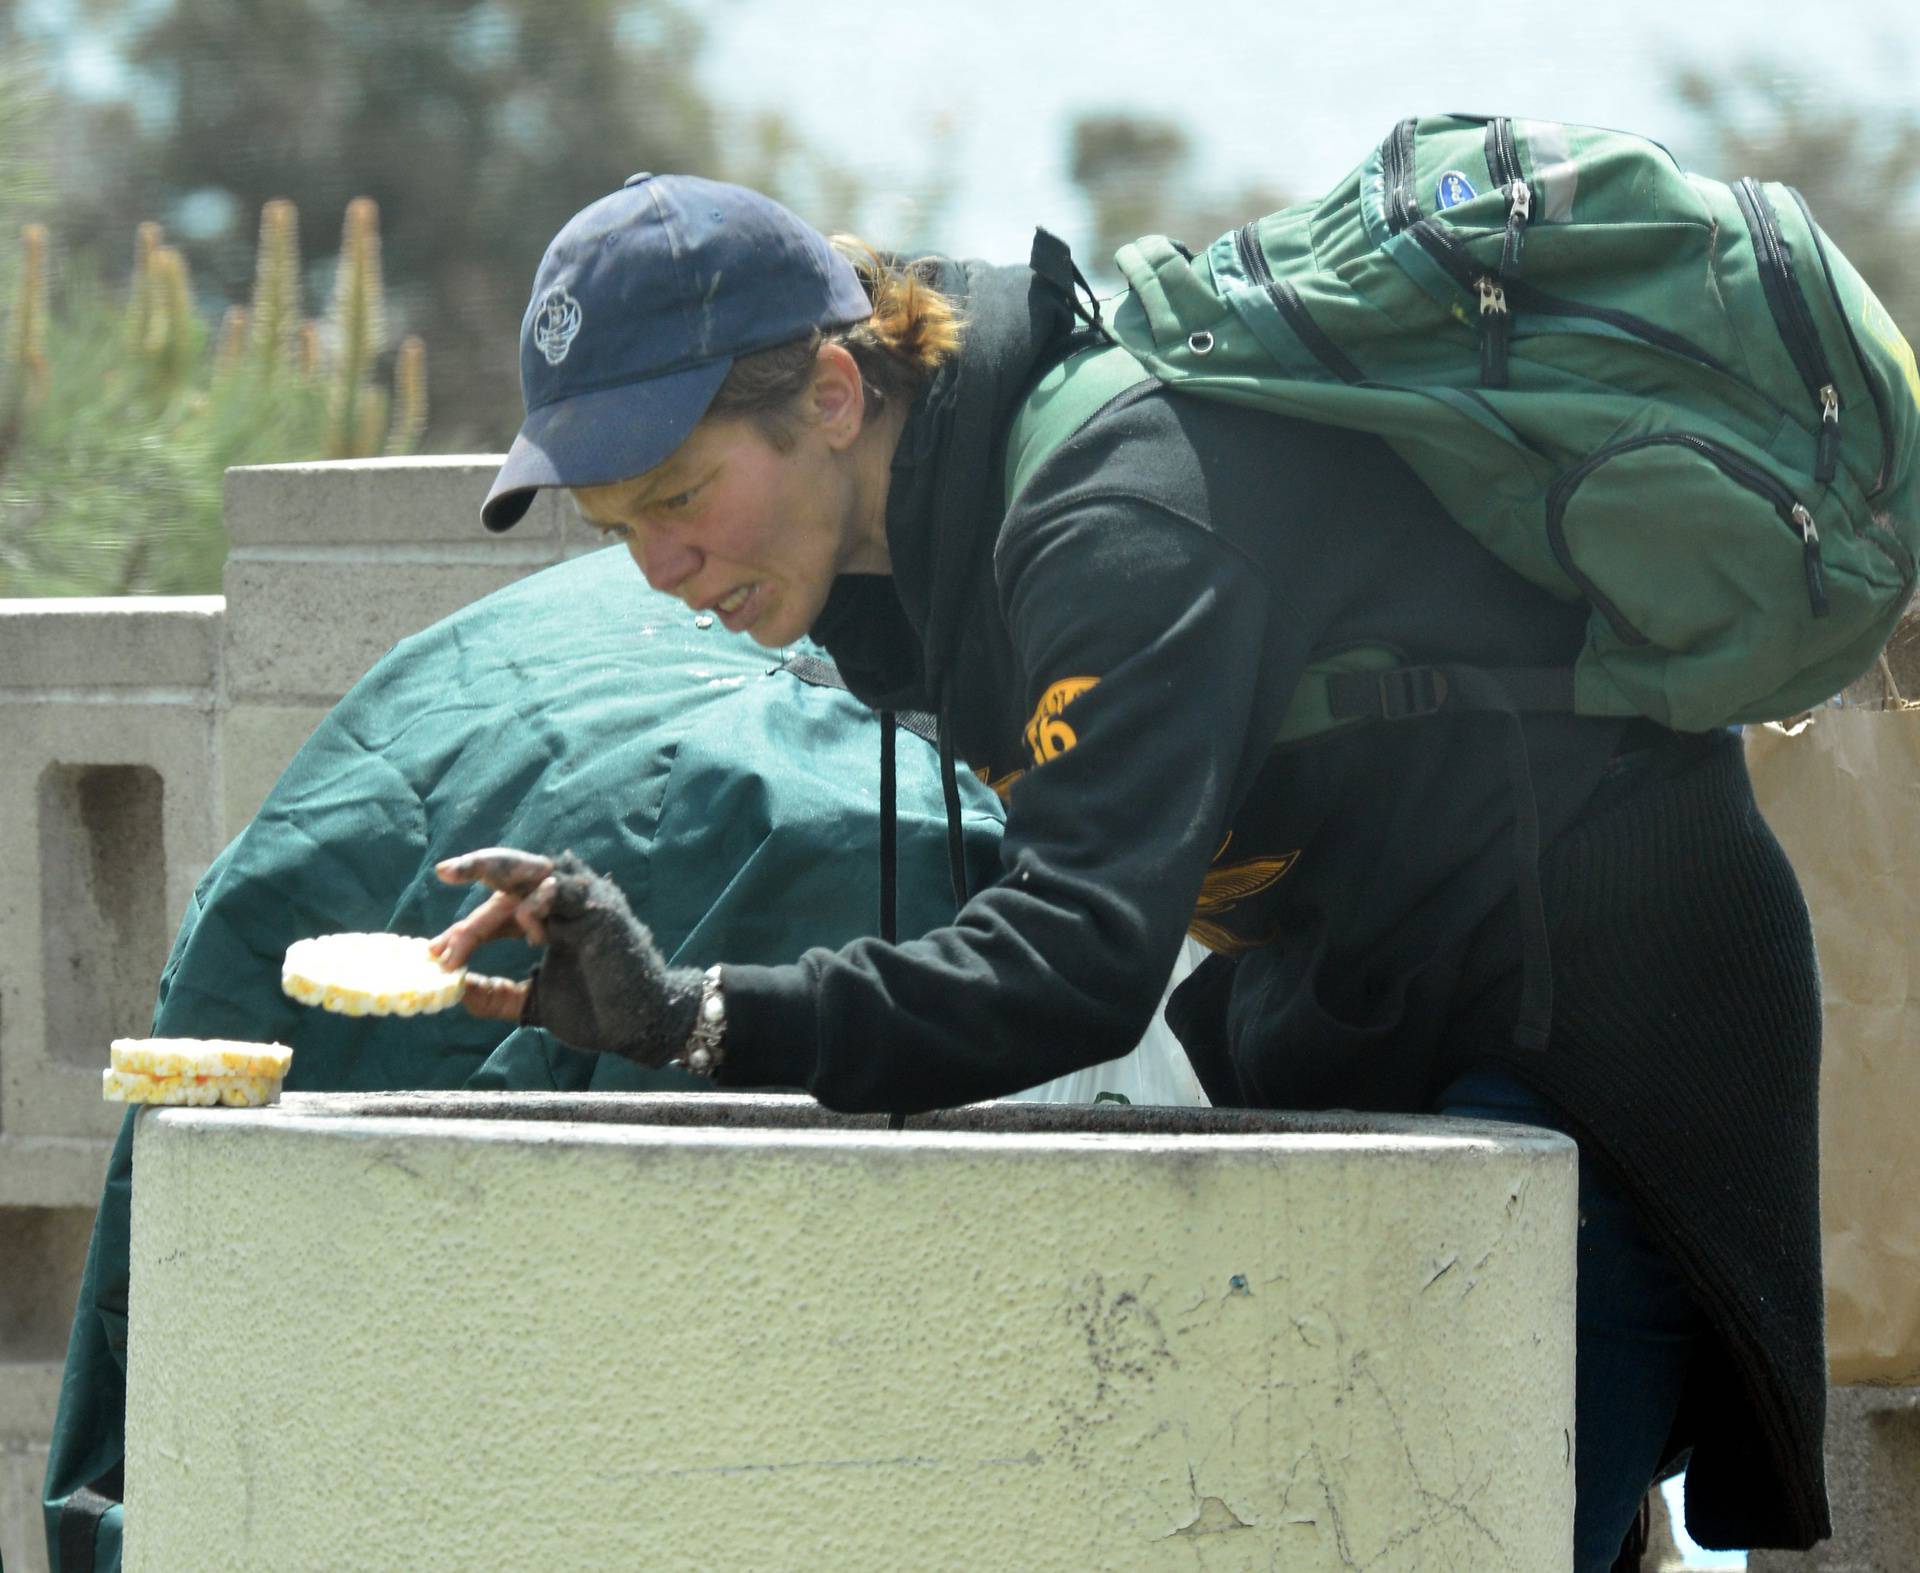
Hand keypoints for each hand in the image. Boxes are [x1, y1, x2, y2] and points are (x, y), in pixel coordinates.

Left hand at [431, 847, 703, 1065]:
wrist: (639, 1027)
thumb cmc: (596, 1012)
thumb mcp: (532, 1003)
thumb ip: (496, 995)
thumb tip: (455, 992)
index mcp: (549, 921)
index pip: (500, 911)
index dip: (466, 930)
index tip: (434, 952)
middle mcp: (565, 904)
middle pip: (512, 877)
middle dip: (475, 871)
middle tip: (443, 871)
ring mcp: (584, 903)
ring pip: (534, 868)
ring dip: (494, 869)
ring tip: (460, 871)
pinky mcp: (601, 911)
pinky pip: (563, 889)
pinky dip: (537, 898)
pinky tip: (523, 921)